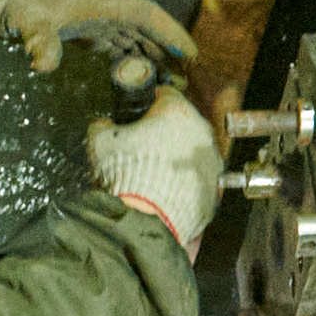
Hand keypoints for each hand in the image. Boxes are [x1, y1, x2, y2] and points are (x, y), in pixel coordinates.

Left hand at [0, 0, 198, 72]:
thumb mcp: (26, 22)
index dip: (169, 32)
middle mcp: (103, 4)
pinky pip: (116, 42)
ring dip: (152, 56)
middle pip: (145, 27)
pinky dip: (130, 57)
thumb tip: (43, 64)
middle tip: (187, 79)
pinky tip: (139, 74)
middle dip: (167, 51)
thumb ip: (39, 41)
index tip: (191, 53)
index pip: (144, 13)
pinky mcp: (83, 27)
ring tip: (171, 81)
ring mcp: (94, 15)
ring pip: (132, 35)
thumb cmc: (14, 3)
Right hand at [86, 87, 220, 254]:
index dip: (149, 103)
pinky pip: (200, 177)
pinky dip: (186, 181)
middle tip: (145, 146)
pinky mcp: (215, 186)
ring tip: (155, 173)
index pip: (164, 94)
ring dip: (178, 156)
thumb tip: (102, 124)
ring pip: (193, 150)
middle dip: (166, 132)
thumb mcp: (100, 142)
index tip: (141, 113)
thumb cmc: (126, 177)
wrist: (144, 220)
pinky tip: (167, 189)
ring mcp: (211, 160)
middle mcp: (200, 132)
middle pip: (183, 123)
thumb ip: (103, 125)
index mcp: (175, 112)